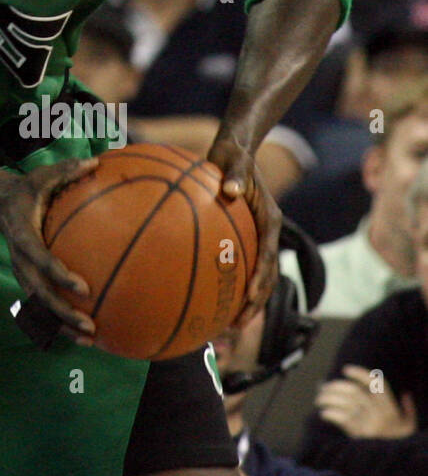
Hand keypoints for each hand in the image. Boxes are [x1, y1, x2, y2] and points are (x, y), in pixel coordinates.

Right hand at [0, 158, 98, 344]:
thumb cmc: (28, 190)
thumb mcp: (42, 176)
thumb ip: (67, 170)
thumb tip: (97, 161)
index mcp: (23, 236)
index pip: (40, 258)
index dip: (59, 274)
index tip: (83, 287)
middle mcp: (20, 260)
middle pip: (39, 293)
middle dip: (63, 313)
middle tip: (90, 324)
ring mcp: (22, 274)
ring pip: (40, 307)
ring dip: (62, 326)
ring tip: (91, 339)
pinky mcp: (28, 281)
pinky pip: (43, 306)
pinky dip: (61, 323)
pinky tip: (87, 335)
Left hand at [207, 140, 281, 328]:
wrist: (236, 148)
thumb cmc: (234, 154)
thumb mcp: (235, 160)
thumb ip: (234, 173)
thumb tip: (229, 188)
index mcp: (270, 220)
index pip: (269, 257)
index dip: (260, 279)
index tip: (248, 298)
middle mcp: (267, 233)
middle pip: (266, 276)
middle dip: (254, 304)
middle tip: (236, 326)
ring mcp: (256, 237)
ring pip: (255, 276)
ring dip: (244, 301)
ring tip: (225, 325)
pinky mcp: (242, 237)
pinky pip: (238, 264)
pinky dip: (228, 282)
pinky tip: (205, 297)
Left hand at [315, 366, 417, 437]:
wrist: (395, 468)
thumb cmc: (399, 445)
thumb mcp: (409, 428)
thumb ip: (408, 412)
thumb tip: (406, 395)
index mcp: (391, 409)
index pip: (376, 384)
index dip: (360, 374)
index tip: (345, 369)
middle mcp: (381, 414)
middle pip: (354, 391)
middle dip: (334, 386)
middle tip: (322, 387)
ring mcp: (370, 424)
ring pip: (345, 403)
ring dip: (327, 398)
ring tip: (319, 399)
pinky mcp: (360, 436)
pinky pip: (341, 419)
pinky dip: (329, 413)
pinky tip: (323, 414)